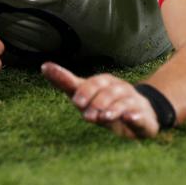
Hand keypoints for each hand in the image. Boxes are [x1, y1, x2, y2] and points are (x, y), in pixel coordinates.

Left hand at [41, 62, 159, 138]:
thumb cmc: (106, 103)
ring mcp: (131, 101)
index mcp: (103, 83)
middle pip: (107, 91)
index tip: (76, 101)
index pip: (93, 83)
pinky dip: (135, 116)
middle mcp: (118, 88)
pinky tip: (129, 118)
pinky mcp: (141, 115)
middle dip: (97, 102)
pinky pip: (139, 115)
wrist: (141, 113)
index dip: (85, 91)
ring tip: (103, 117)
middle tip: (87, 115)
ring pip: (123, 102)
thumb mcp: (86, 94)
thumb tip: (44, 66)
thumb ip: (66, 82)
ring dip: (113, 109)